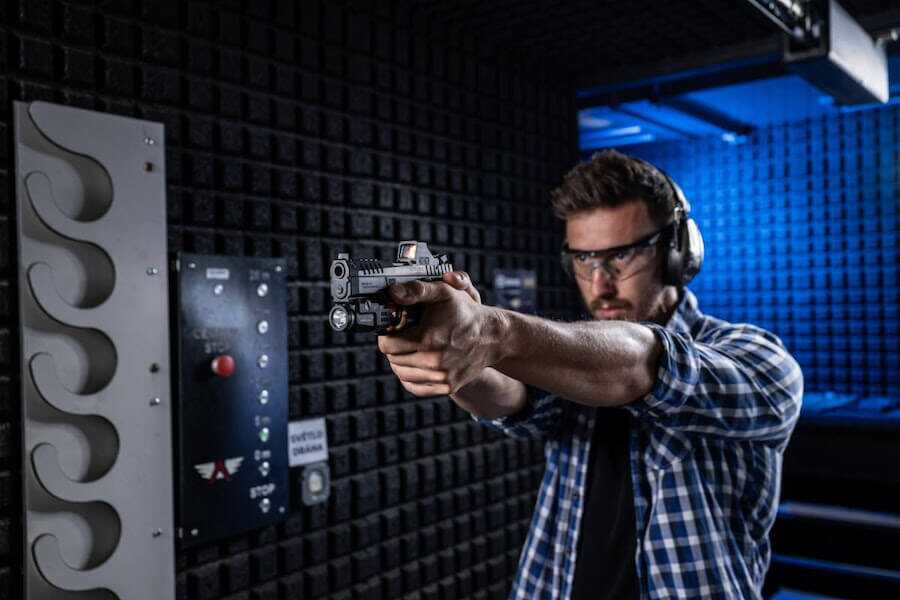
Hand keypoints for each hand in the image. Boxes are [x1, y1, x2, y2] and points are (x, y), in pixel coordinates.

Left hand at [377, 271, 501, 396]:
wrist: (492, 336)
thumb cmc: (465, 312)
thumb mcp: (443, 292)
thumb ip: (416, 290)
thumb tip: (392, 292)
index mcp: (428, 339)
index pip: (388, 345)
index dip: (387, 335)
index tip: (394, 328)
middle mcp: (434, 361)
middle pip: (393, 360)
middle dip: (393, 348)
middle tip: (401, 337)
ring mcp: (442, 376)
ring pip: (402, 375)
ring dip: (400, 362)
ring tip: (408, 349)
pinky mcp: (448, 387)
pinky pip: (416, 387)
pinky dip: (410, 378)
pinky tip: (414, 364)